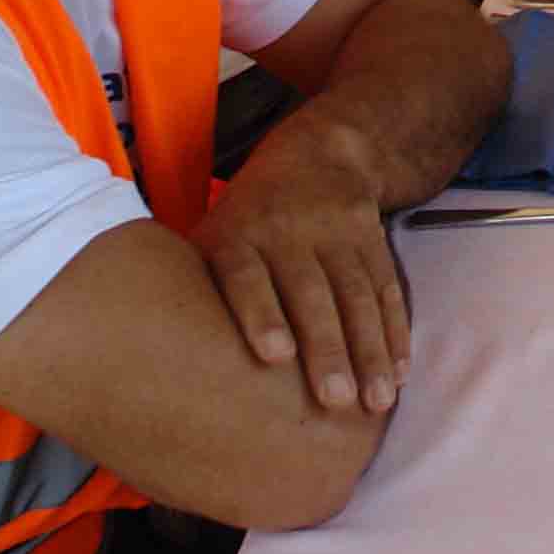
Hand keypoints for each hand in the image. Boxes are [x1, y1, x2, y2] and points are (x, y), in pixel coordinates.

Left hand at [197, 113, 411, 413]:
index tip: (274, 355)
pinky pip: (386, 289)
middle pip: (312, 293)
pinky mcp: (373, 240)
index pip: (248, 276)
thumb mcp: (212, 233)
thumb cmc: (247, 216)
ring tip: (378, 403)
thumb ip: (193, 286)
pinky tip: (400, 373)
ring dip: (370, 350)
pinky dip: (395, 332)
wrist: (319, 151)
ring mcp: (337, 235)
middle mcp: (290, 233)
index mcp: (240, 235)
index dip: (261, 313)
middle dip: (327, 347)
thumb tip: (154, 367)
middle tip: (334, 401)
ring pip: (357, 296)